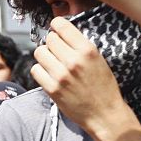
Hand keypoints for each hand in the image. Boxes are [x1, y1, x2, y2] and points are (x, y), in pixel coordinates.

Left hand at [31, 17, 140, 139]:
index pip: (61, 26)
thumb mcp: (99, 60)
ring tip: (53, 63)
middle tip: (57, 51)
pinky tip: (49, 75)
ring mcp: (61, 75)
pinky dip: (40, 71)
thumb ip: (81, 46)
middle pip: (49, 39)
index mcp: (87, 50)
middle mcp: (73, 61)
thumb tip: (62, 33)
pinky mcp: (52, 89)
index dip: (56, 26)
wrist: (105, 115)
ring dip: (44, 56)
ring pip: (39, 52)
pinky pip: (36, 70)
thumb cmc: (104, 88)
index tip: (56, 29)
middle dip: (52, 43)